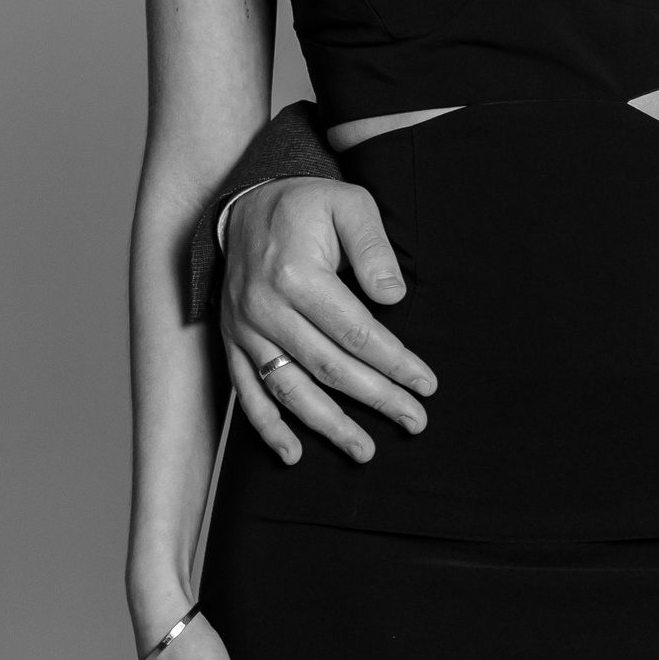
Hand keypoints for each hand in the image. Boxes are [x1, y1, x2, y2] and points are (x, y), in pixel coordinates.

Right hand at [223, 176, 434, 464]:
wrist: (244, 205)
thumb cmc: (307, 205)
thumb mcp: (349, 204)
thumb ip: (374, 248)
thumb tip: (394, 298)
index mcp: (298, 276)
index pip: (356, 333)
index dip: (394, 363)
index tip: (426, 384)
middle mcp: (265, 308)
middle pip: (329, 367)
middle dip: (377, 399)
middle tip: (415, 421)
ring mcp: (245, 330)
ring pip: (290, 389)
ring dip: (328, 426)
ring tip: (365, 450)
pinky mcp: (232, 342)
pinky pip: (247, 392)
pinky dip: (268, 427)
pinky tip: (293, 455)